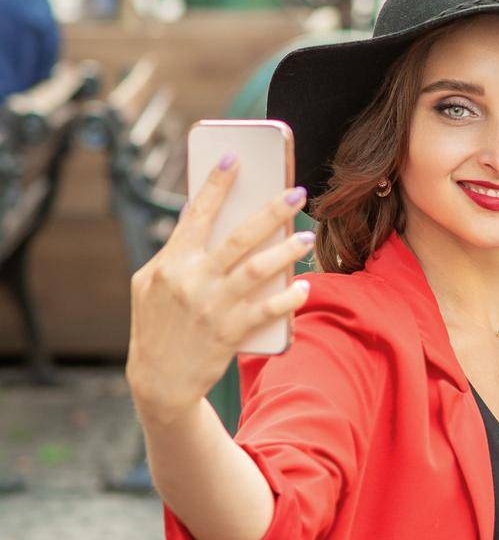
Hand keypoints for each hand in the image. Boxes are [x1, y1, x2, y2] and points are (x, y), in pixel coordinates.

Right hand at [125, 155, 314, 426]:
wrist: (159, 381)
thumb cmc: (158, 325)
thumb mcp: (151, 285)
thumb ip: (175, 255)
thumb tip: (198, 216)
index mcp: (170, 263)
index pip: (196, 215)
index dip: (216, 184)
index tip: (235, 158)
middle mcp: (190, 280)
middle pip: (238, 236)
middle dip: (270, 210)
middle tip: (298, 192)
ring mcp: (211, 306)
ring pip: (258, 269)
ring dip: (286, 250)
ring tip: (306, 236)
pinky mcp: (229, 332)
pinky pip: (267, 310)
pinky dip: (288, 298)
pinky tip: (305, 287)